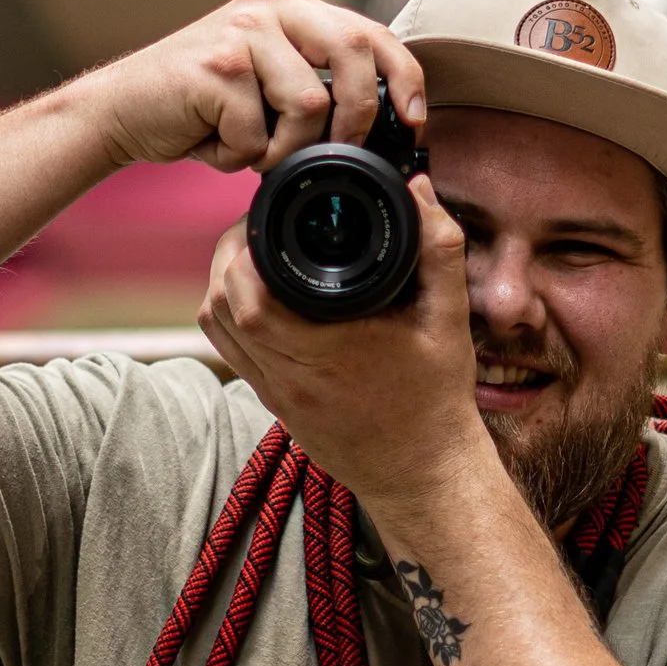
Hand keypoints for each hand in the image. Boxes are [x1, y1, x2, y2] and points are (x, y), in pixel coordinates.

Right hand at [83, 0, 425, 176]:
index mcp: (293, 9)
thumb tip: (384, 125)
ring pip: (310, 102)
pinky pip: (258, 130)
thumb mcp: (268, 87)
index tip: (414, 121)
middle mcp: (271, 7)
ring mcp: (241, 31)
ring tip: (252, 149)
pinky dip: (240, 155)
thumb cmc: (201, 110)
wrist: (121, 112)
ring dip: (286, 147)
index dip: (404, 78)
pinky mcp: (215, 66)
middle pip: (353, 52)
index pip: (372, 33)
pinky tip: (214, 144)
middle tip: (343, 152)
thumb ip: (316, 85)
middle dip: (360, 115)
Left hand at [199, 175, 495, 524]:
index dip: (245, 251)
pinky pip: (232, 353)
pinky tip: (261, 296)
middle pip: (220, 308)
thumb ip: (439, 250)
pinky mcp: (276, 406)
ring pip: (216, 330)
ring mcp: (277, 396)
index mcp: (327, 352)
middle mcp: (290, 377)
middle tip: (259, 227)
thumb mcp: (449, 321)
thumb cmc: (437, 401)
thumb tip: (419, 189)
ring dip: (224, 286)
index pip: (250, 300)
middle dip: (229, 258)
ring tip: (255, 256)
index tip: (269, 218)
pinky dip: (233, 317)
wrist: (425, 475)